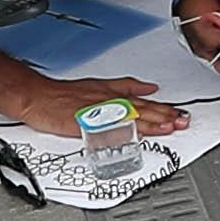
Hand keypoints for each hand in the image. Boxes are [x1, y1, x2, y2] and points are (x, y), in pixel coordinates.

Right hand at [8, 77, 190, 136]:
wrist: (36, 96)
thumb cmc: (62, 95)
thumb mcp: (98, 86)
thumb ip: (125, 87)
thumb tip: (149, 88)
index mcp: (111, 94)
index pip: (142, 101)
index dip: (163, 107)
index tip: (180, 113)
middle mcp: (107, 101)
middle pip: (140, 108)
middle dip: (164, 115)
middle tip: (183, 121)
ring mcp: (96, 112)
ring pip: (128, 116)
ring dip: (150, 121)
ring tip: (169, 127)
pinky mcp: (84, 122)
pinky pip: (105, 127)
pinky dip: (120, 130)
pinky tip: (134, 135)